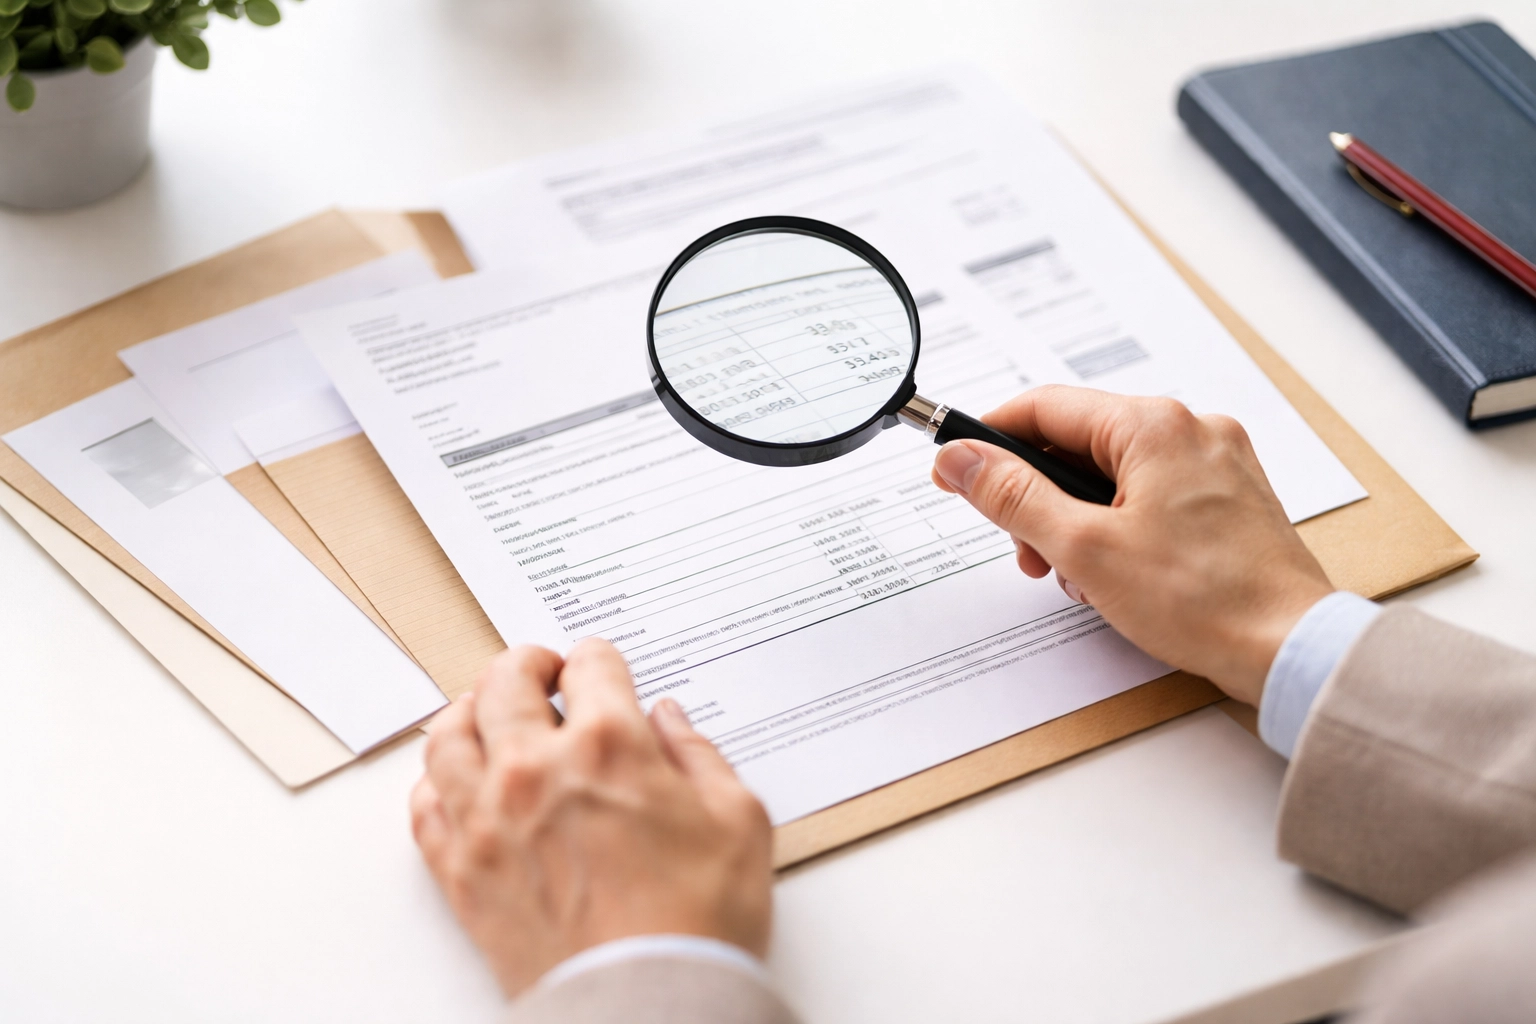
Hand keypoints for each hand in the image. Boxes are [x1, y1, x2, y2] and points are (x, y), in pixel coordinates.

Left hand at [409, 639, 773, 996]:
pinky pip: (424, 806)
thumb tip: (669, 721)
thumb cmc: (697, 922)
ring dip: (470, 712)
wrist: (646, 1006)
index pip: (590, 665)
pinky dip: (437, 782)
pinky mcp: (460, 871)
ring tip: (489, 714)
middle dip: (529, 665)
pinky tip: (458, 782)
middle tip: (543, 672)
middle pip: (505, 682)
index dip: (599, 659)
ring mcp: (487, 819)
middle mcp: (535, 769)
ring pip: (448, 735)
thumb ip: (700, 755)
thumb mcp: (738, 822)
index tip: (602, 668)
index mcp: (608, 745)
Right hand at [931, 385, 1333, 705]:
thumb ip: (1012, 496)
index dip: (989, 440)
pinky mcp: (1228, 499)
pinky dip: (1118, 528)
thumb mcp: (1083, 548)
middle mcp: (1190, 430)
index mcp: (1153, 425)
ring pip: (1114, 474)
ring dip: (1076, 520)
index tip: (955, 471)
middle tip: (1025, 551)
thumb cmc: (1204, 600)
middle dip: (1038, 498)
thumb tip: (960, 459)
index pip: (1045, 408)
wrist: (1290, 649)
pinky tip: (1115, 575)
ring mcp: (1215, 463)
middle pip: (1079, 443)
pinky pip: (1151, 495)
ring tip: (1076, 576)